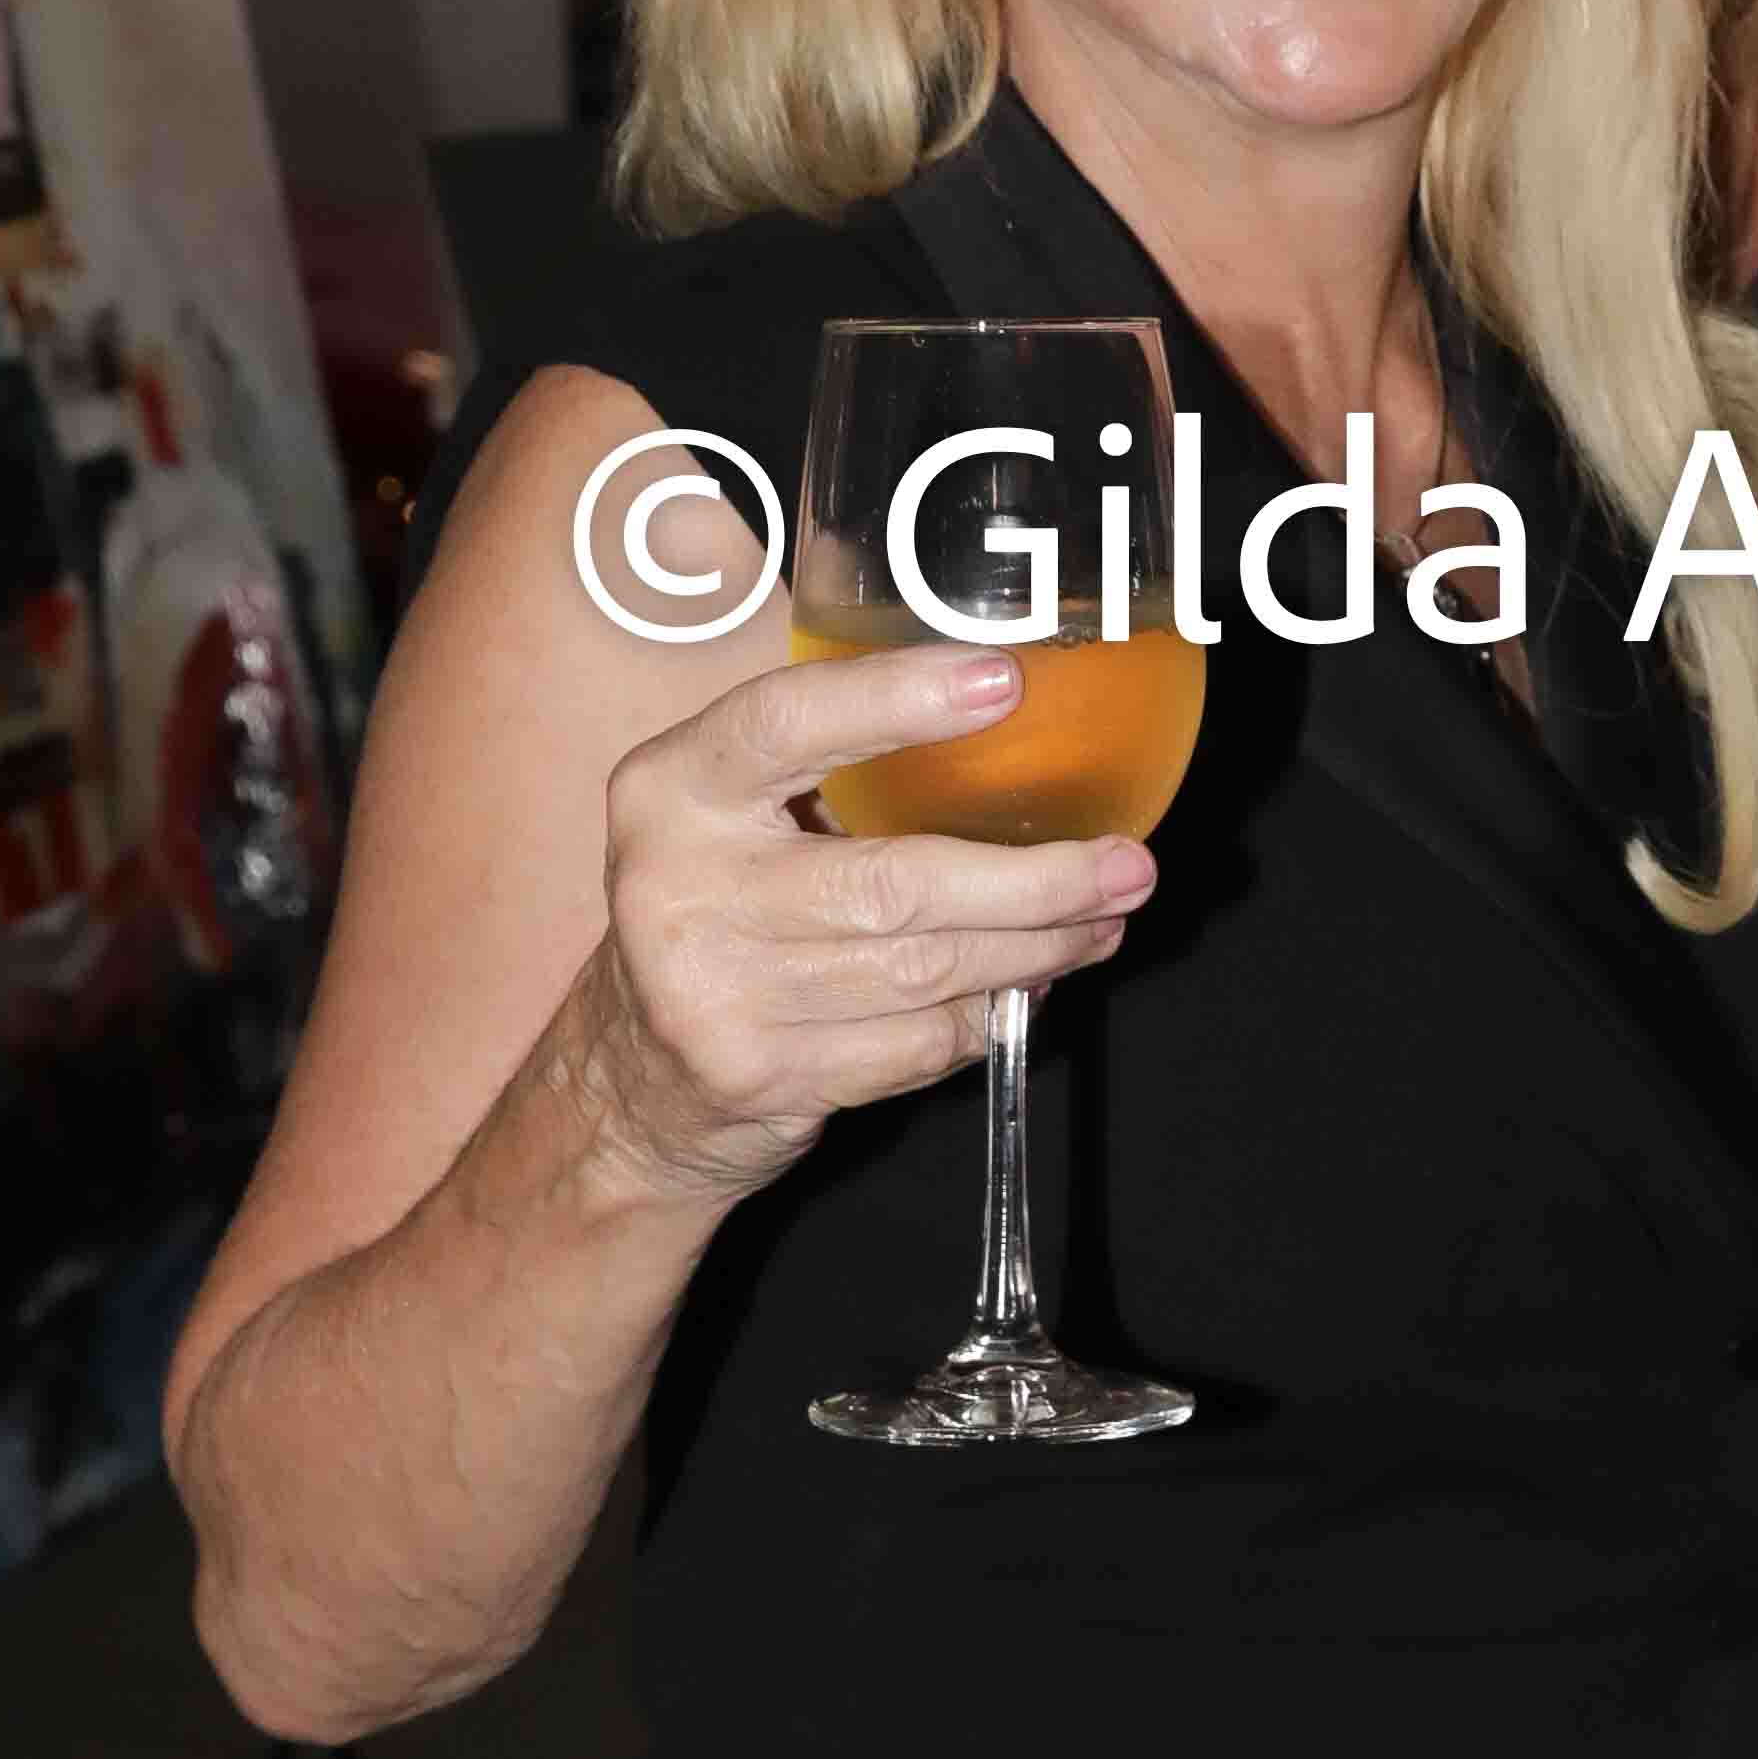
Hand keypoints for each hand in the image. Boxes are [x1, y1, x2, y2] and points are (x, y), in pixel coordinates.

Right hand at [570, 636, 1151, 1215]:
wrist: (632, 1076)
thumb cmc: (719, 910)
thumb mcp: (730, 814)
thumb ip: (828, 764)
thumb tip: (1018, 726)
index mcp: (670, 789)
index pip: (785, 722)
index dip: (897, 698)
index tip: (1007, 682)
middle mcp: (676, 885)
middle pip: (894, 880)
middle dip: (1035, 881)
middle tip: (1125, 865)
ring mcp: (712, 992)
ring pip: (920, 971)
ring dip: (1034, 951)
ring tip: (1100, 923)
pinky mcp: (756, 1074)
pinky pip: (912, 1044)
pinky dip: (985, 1016)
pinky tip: (1026, 989)